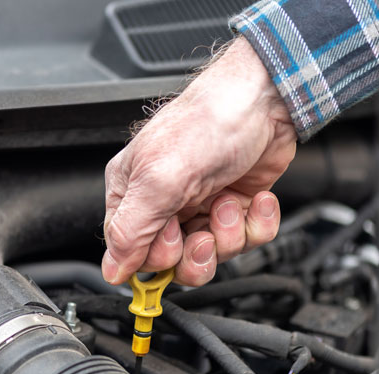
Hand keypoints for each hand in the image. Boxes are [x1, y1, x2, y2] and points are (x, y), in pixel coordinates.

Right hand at [103, 37, 296, 285]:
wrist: (264, 99)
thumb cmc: (207, 123)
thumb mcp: (159, 180)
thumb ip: (131, 230)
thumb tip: (113, 270)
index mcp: (133, 193)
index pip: (131, 252)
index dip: (157, 256)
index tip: (174, 236)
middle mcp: (164, 202)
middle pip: (173, 262)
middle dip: (197, 252)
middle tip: (205, 230)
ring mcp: (201, 206)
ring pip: (211, 255)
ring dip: (229, 235)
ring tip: (229, 202)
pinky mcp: (234, 206)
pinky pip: (246, 238)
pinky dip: (257, 224)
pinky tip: (256, 200)